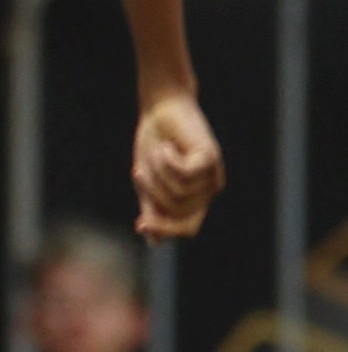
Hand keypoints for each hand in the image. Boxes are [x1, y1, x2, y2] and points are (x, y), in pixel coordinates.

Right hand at [132, 92, 223, 241]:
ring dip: (158, 172)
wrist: (160, 110)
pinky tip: (167, 146)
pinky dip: (168, 160)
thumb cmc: (154, 144)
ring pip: (179, 192)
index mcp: (195, 199)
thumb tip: (154, 242)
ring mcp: (212, 175)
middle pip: (178, 211)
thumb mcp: (148, 182)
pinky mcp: (210, 158)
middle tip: (138, 169)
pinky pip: (184, 173)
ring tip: (156, 152)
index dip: (164, 230)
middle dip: (153, 193)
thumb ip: (152, 209)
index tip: (139, 225)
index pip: (187, 228)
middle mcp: (208, 190)